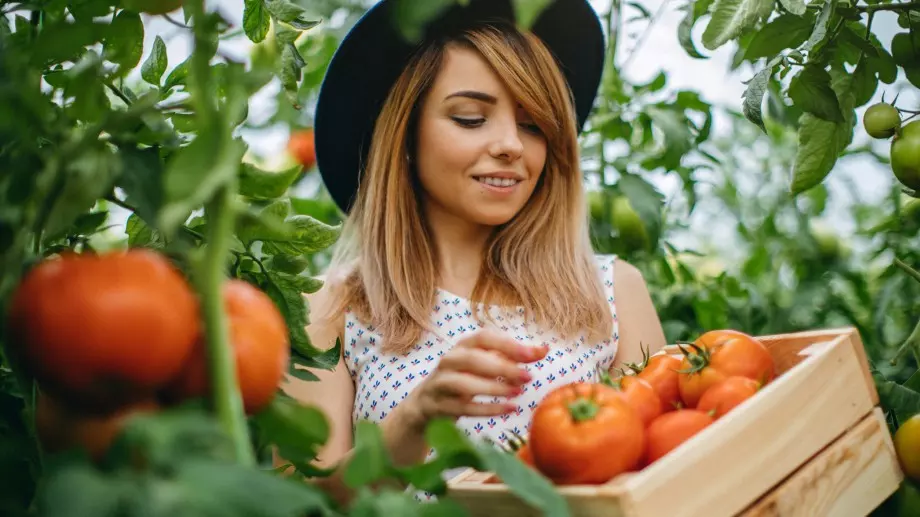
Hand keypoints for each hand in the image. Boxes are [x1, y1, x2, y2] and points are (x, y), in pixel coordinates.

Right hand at [399, 329, 548, 430]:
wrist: (426, 403)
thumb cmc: (464, 378)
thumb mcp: (486, 364)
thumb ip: (513, 357)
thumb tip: (544, 349)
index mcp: (462, 346)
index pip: (483, 337)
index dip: (507, 344)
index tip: (532, 354)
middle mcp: (449, 361)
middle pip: (472, 359)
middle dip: (502, 367)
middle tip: (528, 377)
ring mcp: (440, 383)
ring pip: (464, 384)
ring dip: (493, 388)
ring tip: (518, 393)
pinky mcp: (439, 406)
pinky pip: (463, 408)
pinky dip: (488, 409)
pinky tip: (509, 409)